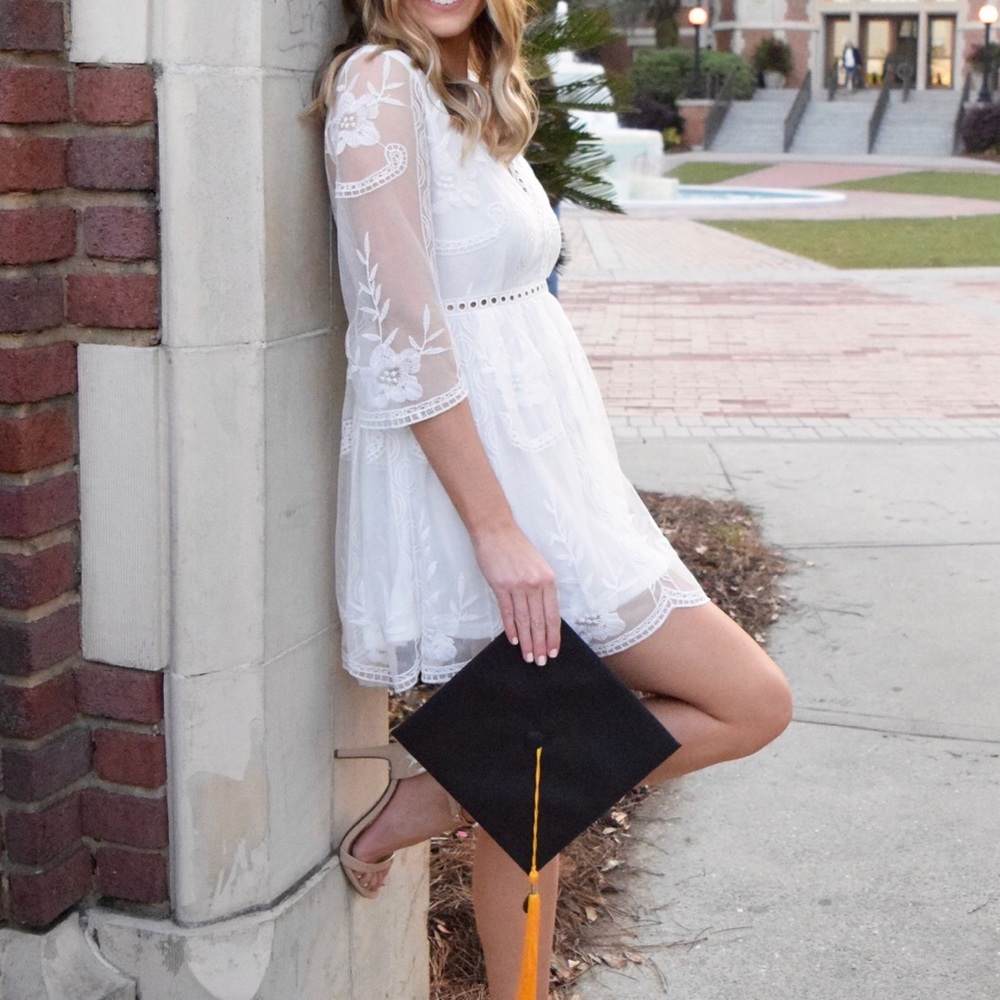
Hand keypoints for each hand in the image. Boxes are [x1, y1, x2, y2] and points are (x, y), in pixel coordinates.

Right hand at [473, 524, 560, 664]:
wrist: (496, 531)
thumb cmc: (517, 548)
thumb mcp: (537, 566)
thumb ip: (541, 589)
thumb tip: (542, 616)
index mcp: (548, 580)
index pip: (553, 615)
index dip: (554, 635)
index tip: (554, 651)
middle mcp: (535, 584)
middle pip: (539, 621)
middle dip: (541, 644)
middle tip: (541, 661)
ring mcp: (517, 585)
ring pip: (524, 620)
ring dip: (527, 641)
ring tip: (528, 657)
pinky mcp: (500, 585)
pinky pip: (507, 611)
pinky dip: (510, 628)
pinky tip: (513, 640)